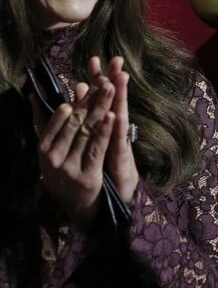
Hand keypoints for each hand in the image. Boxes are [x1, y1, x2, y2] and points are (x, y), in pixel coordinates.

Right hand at [33, 70, 115, 227]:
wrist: (78, 207)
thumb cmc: (64, 170)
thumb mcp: (50, 149)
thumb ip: (45, 122)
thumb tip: (35, 94)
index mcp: (43, 149)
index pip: (58, 121)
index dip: (73, 101)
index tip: (84, 84)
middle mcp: (54, 159)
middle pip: (75, 123)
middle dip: (91, 100)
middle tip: (104, 81)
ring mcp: (70, 168)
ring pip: (87, 132)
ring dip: (100, 108)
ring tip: (110, 89)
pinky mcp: (88, 176)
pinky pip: (97, 148)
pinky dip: (104, 131)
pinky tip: (112, 115)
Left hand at [91, 56, 139, 203]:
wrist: (115, 197)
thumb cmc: (103, 166)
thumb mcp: (95, 140)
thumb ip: (89, 116)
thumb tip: (81, 88)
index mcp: (106, 125)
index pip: (103, 98)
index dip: (100, 79)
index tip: (95, 59)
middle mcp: (115, 131)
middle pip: (114, 100)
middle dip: (114, 80)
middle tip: (116, 60)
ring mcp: (120, 143)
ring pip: (120, 115)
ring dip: (121, 97)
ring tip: (120, 77)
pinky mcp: (123, 159)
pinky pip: (119, 141)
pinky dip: (117, 129)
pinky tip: (117, 115)